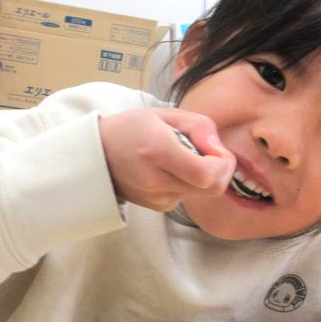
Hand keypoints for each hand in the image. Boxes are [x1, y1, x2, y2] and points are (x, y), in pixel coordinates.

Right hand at [99, 108, 235, 210]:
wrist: (97, 156)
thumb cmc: (131, 129)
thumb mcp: (164, 114)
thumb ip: (198, 126)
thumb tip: (219, 148)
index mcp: (159, 151)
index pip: (206, 174)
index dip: (223, 165)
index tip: (219, 151)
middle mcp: (157, 180)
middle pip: (211, 189)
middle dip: (222, 172)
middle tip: (214, 155)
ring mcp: (157, 198)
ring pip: (201, 192)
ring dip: (203, 175)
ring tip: (182, 157)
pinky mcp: (158, 207)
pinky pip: (187, 195)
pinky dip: (188, 182)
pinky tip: (170, 169)